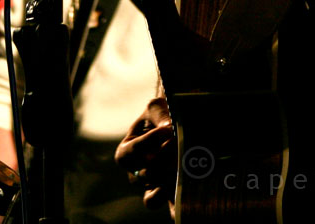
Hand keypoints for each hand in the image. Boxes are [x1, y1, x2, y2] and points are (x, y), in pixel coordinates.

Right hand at [116, 97, 176, 211]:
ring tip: (184, 167)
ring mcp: (150, 187)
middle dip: (166, 159)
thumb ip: (160, 115)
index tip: (169, 129)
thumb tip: (168, 129)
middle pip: (147, 174)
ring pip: (153, 196)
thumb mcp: (157, 108)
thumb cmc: (160, 116)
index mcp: (127, 152)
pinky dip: (174, 203)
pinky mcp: (166, 196)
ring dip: (171, 182)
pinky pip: (166, 206)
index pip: (133, 151)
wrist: (174, 127)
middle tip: (182, 147)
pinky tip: (187, 190)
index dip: (150, 141)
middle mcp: (135, 174)